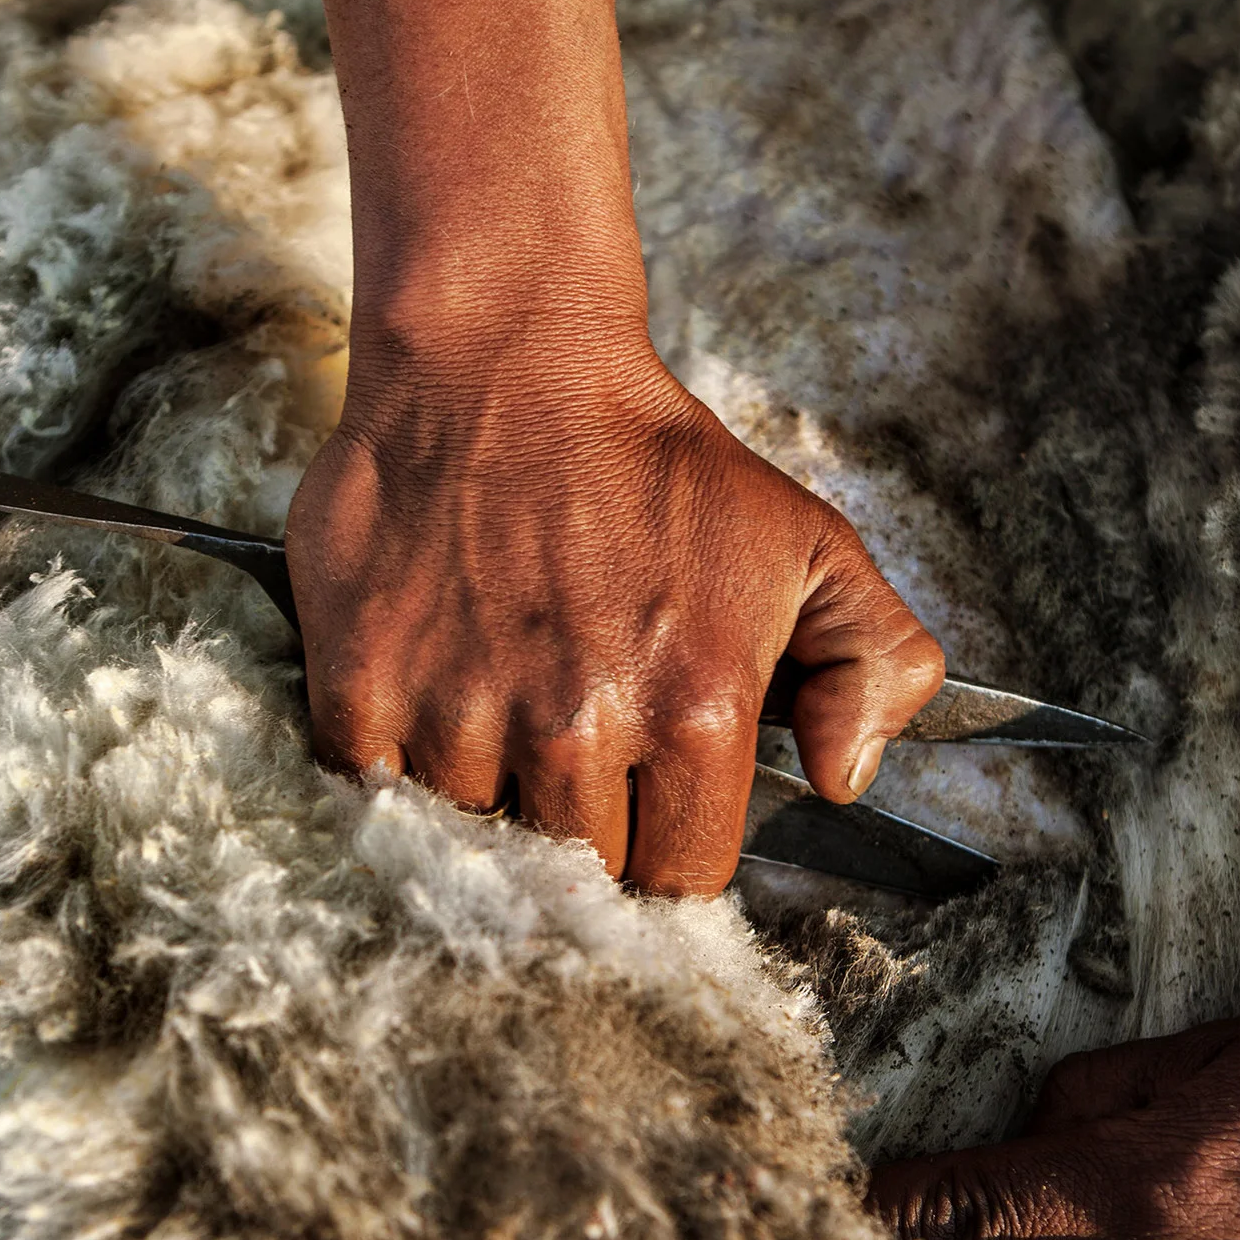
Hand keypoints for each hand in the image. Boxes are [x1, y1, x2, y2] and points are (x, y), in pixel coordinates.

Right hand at [288, 336, 944, 896]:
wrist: (508, 358)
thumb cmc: (654, 458)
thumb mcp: (811, 542)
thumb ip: (876, 665)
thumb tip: (846, 779)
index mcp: (696, 709)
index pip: (683, 880)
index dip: (669, 853)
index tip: (651, 817)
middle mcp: (576, 726)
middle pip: (578, 879)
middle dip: (582, 837)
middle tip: (572, 760)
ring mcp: (460, 711)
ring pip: (472, 842)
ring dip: (483, 802)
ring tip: (499, 718)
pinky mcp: (363, 685)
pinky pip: (373, 794)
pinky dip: (392, 771)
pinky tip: (428, 705)